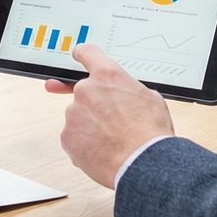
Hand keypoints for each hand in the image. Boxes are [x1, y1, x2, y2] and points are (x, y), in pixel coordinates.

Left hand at [44, 43, 174, 187]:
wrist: (143, 164)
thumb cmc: (150, 133)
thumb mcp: (149, 99)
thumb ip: (128, 89)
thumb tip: (124, 94)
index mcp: (108, 75)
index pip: (88, 53)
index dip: (83, 54)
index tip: (77, 55)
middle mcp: (86, 90)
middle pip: (84, 92)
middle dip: (95, 104)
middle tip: (113, 121)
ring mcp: (73, 113)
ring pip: (79, 117)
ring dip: (91, 126)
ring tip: (114, 140)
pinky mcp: (67, 136)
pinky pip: (74, 138)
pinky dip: (85, 144)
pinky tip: (103, 151)